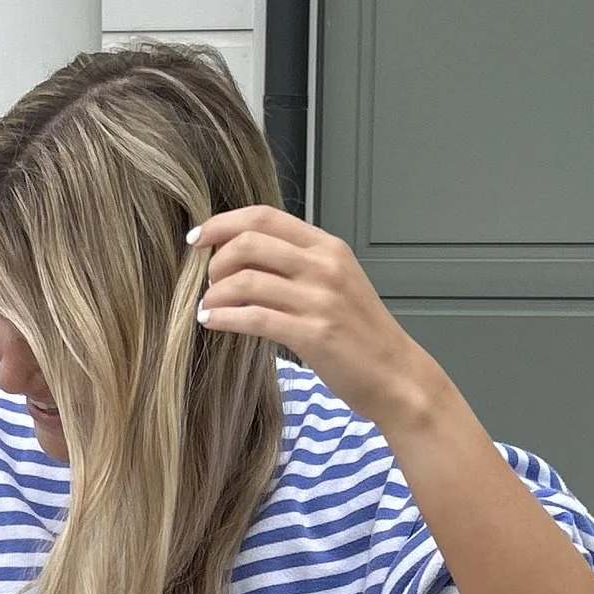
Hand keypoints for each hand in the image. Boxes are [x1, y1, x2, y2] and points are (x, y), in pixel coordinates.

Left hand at [190, 207, 437, 432]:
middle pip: (249, 243)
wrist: (396, 376)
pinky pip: (254, 317)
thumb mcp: (336, 283)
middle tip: (207, 282)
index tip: (197, 238)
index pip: (264, 217)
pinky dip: (224, 317)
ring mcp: (321, 300)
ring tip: (206, 307)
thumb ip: (298, 265)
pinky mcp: (314, 335)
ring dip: (215, 294)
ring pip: (246, 281)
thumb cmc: (361, 334)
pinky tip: (211, 322)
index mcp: (328, 248)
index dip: (222, 223)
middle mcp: (325, 267)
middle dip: (216, 261)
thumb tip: (242, 256)